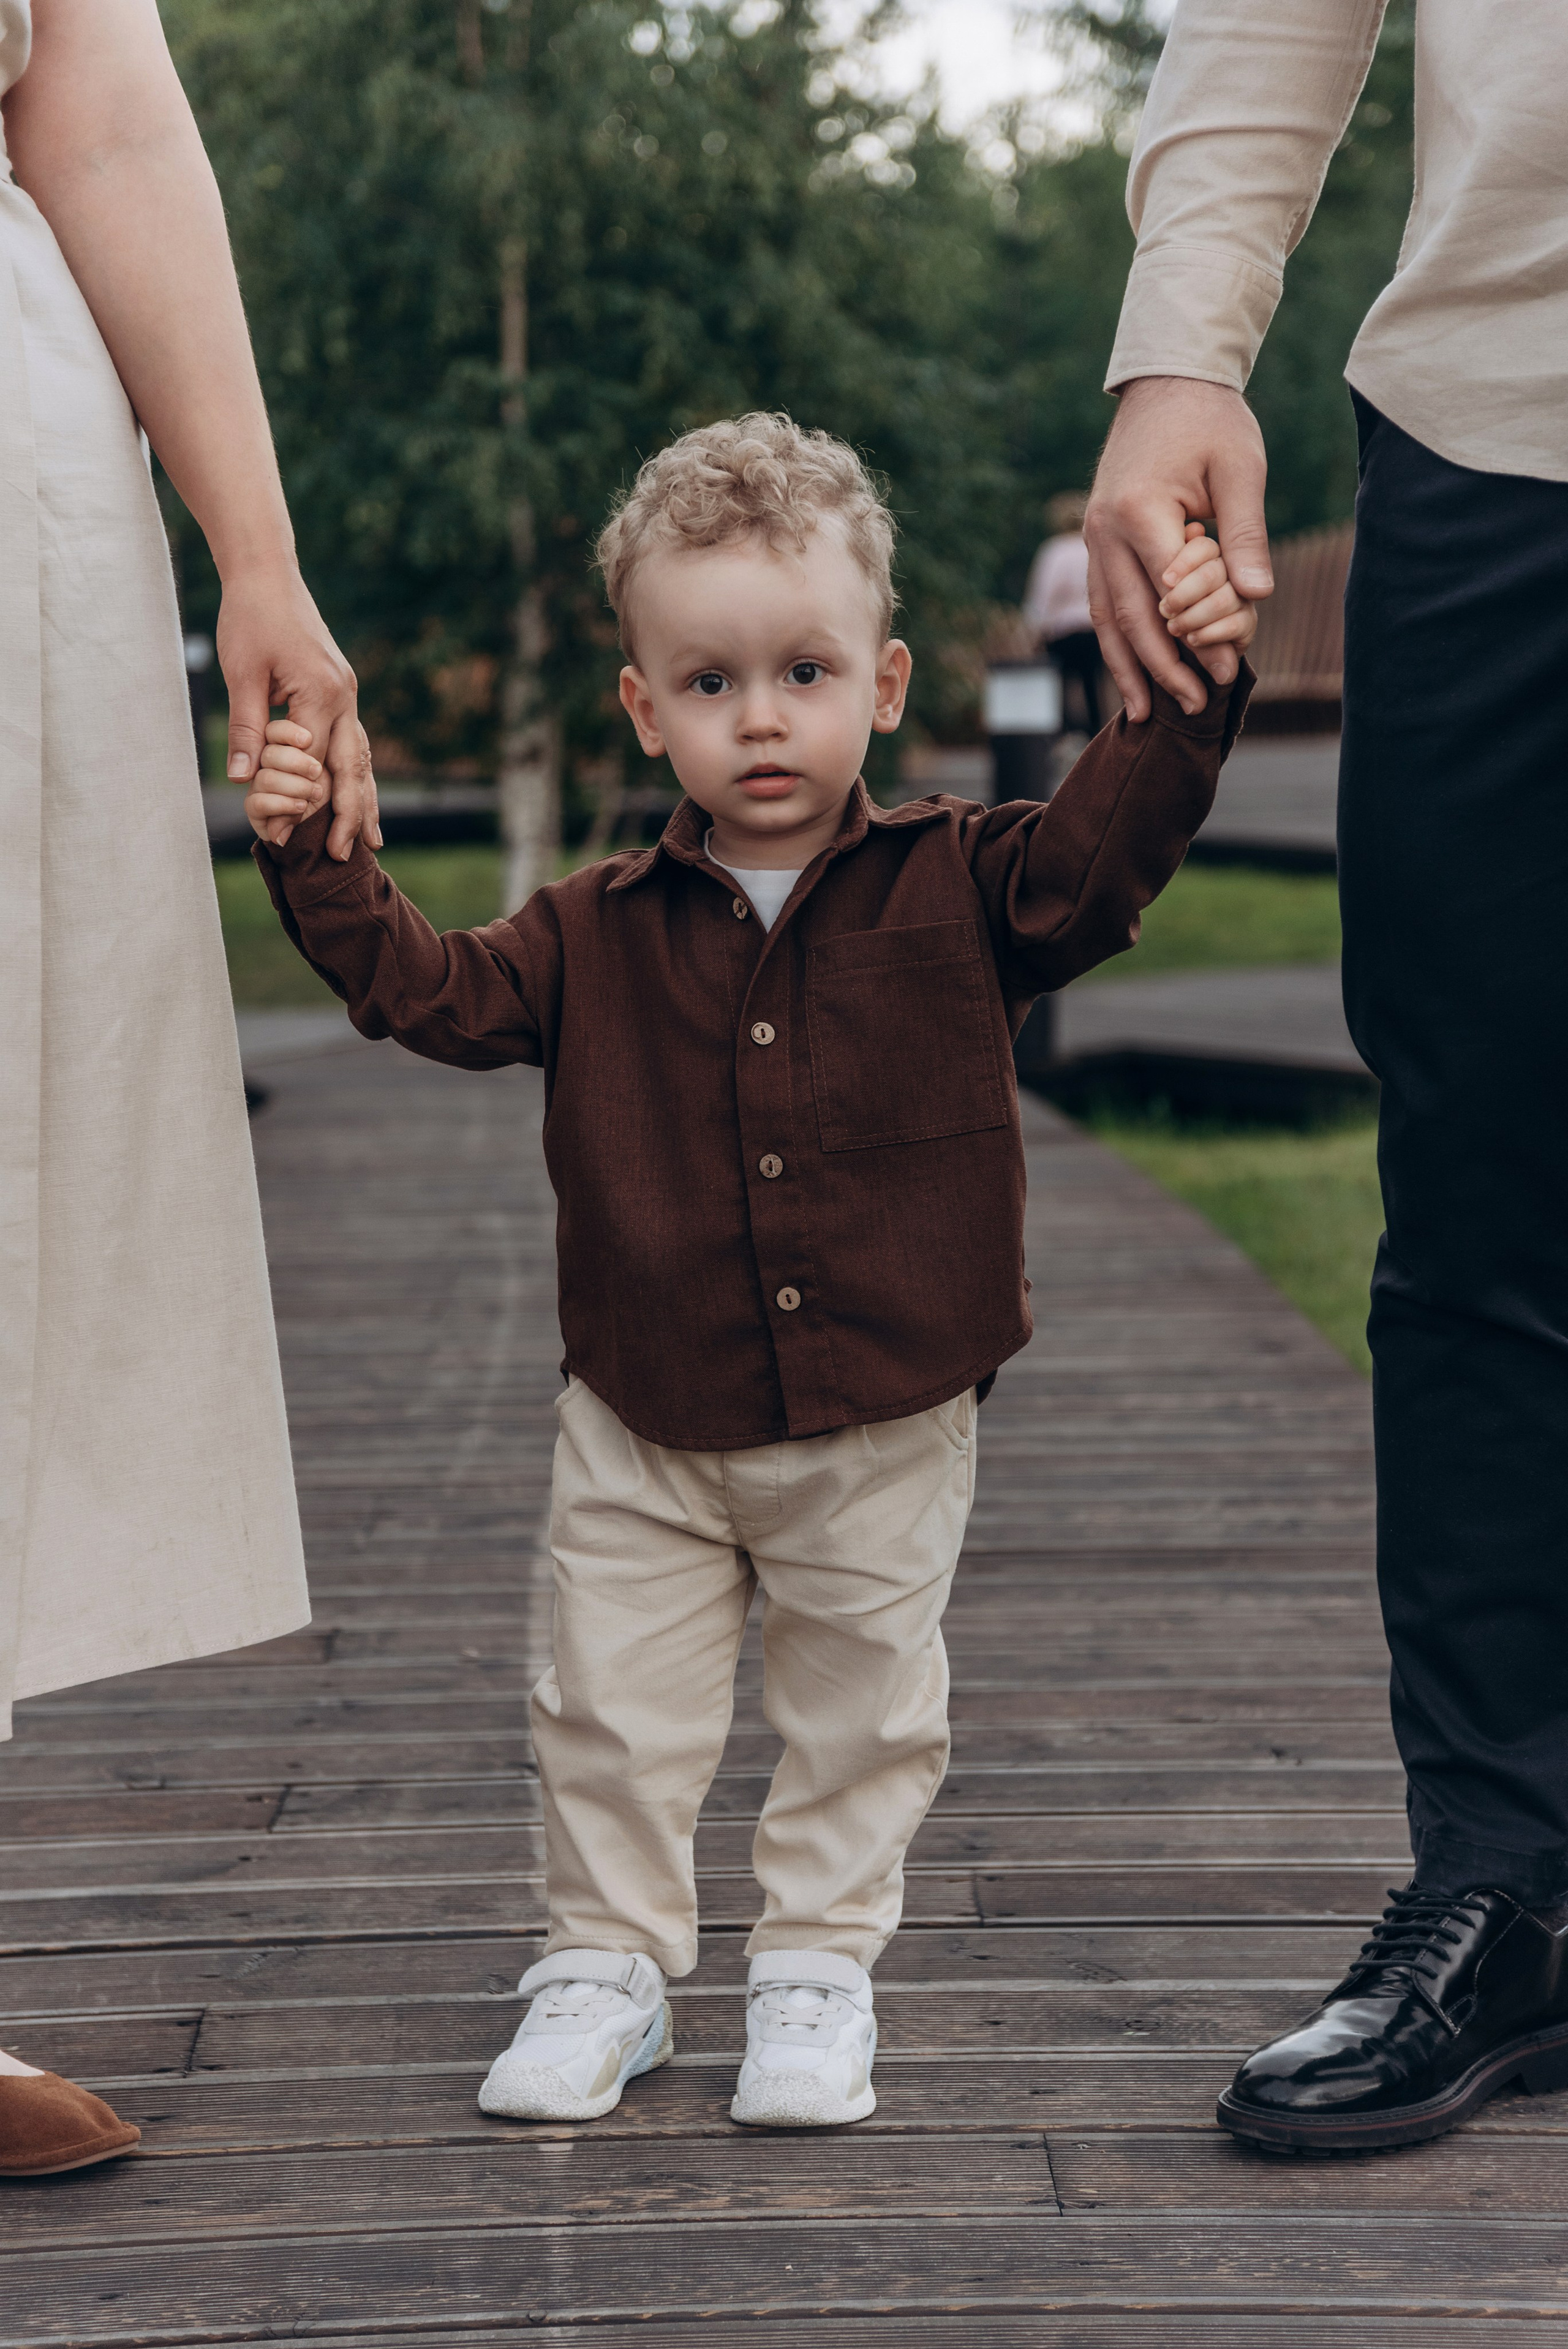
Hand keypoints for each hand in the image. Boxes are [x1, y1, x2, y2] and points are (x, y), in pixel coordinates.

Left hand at [218, 560, 380, 858]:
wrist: (267, 573)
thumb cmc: (250, 618)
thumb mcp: (241, 674)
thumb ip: (246, 728)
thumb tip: (243, 780)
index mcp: (321, 694)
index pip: (314, 763)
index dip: (300, 804)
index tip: (282, 838)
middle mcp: (344, 697)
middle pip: (353, 768)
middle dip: (352, 814)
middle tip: (348, 855)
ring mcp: (346, 693)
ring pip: (361, 757)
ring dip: (364, 799)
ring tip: (371, 839)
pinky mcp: (339, 688)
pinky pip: (353, 739)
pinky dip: (356, 771)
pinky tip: (359, 793)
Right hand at [1085, 376, 1272, 720]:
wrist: (1166, 382)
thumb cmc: (1210, 420)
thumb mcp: (1240, 468)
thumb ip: (1246, 534)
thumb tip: (1257, 596)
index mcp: (1139, 512)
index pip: (1171, 593)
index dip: (1199, 638)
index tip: (1230, 671)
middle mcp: (1105, 531)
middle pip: (1133, 618)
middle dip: (1165, 668)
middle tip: (1197, 706)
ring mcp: (1094, 539)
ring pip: (1108, 619)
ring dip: (1129, 669)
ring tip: (1146, 715)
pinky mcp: (1098, 542)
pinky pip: (1103, 603)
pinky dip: (1116, 643)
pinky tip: (1131, 676)